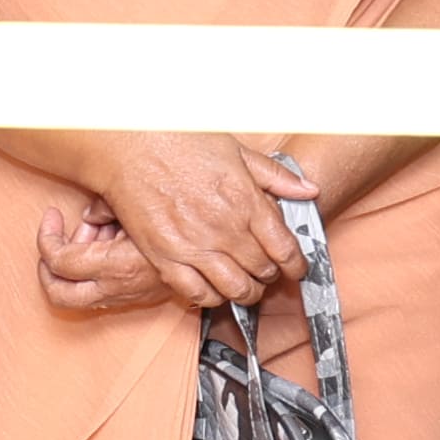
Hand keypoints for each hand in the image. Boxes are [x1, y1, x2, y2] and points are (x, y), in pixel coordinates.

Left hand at [34, 202, 184, 317]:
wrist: (224, 259)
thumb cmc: (184, 226)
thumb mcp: (141, 208)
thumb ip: (108, 207)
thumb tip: (90, 211)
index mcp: (117, 265)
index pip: (61, 261)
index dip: (46, 239)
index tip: (51, 218)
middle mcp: (118, 287)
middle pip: (59, 294)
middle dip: (47, 268)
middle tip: (52, 242)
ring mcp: (126, 296)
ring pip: (78, 297)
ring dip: (74, 268)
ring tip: (92, 235)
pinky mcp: (136, 298)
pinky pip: (100, 292)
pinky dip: (93, 272)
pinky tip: (109, 245)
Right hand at [87, 132, 304, 312]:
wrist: (130, 146)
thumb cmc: (181, 141)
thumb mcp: (236, 150)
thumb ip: (275, 175)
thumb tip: (310, 190)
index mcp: (246, 201)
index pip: (285, 249)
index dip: (296, 264)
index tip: (296, 267)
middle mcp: (225, 229)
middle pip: (262, 271)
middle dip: (271, 275)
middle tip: (268, 272)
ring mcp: (195, 247)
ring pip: (234, 290)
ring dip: (246, 293)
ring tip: (246, 287)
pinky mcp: (166, 258)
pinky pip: (197, 294)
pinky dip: (212, 298)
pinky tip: (214, 289)